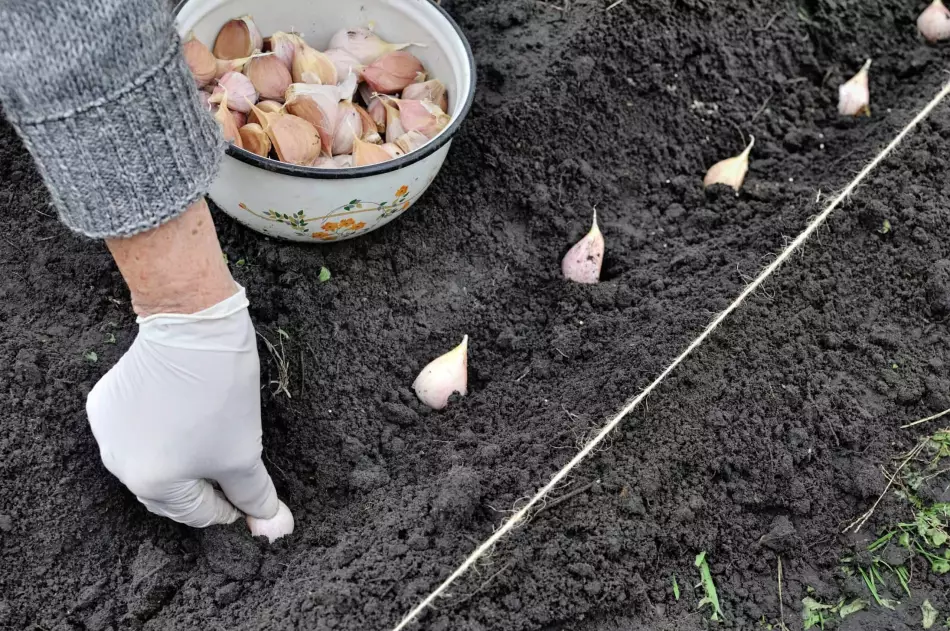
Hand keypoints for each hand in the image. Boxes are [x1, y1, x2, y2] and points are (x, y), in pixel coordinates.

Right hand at [86, 286, 279, 526]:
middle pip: (171, 492)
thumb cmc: (218, 393)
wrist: (193, 327)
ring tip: (210, 439)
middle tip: (234, 468)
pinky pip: (135, 432)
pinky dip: (159, 432)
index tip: (250, 494)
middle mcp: (118, 465)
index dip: (231, 506)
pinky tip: (182, 416)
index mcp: (150, 484)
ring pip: (152, 461)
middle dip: (204, 485)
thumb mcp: (244, 452)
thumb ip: (255, 496)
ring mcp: (106, 432)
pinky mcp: (104, 402)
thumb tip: (272, 525)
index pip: (198, 513)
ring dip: (181, 459)